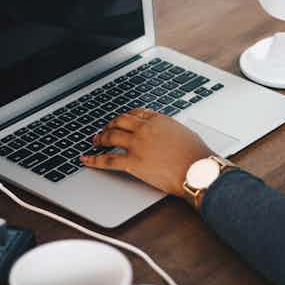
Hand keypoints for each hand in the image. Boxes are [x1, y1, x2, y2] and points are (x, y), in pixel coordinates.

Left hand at [81, 109, 213, 198]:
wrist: (198, 170)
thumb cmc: (197, 155)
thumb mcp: (185, 133)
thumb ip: (170, 131)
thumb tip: (166, 135)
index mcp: (159, 120)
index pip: (137, 113)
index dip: (126, 117)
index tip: (122, 121)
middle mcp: (146, 129)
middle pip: (120, 121)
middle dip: (110, 125)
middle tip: (105, 129)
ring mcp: (138, 145)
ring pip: (111, 137)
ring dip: (100, 138)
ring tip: (96, 141)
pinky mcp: (133, 163)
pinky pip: (108, 160)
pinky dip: (94, 159)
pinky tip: (87, 159)